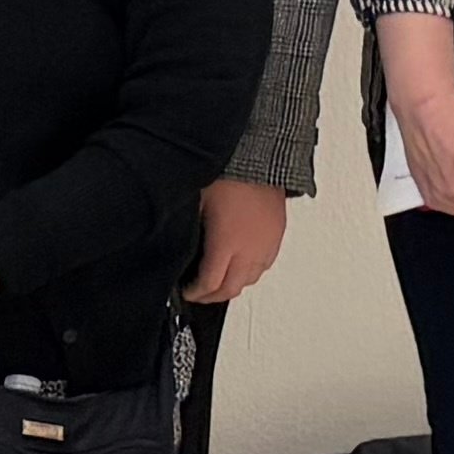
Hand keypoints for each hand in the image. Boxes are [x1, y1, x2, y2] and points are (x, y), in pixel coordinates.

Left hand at [188, 177, 290, 302]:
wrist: (260, 156)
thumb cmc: (229, 173)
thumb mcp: (196, 202)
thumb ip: (188, 231)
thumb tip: (176, 247)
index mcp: (226, 242)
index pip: (210, 284)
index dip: (195, 293)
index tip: (186, 292)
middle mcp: (249, 249)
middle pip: (231, 289)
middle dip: (212, 296)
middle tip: (199, 294)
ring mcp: (267, 243)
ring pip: (250, 280)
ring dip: (232, 285)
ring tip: (217, 281)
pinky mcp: (278, 235)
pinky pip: (264, 265)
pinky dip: (250, 272)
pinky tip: (240, 265)